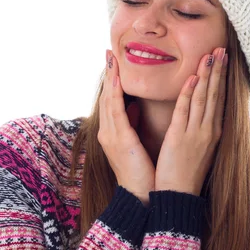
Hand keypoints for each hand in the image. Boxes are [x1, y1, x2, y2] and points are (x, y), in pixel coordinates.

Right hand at [97, 49, 154, 205]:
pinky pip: (117, 111)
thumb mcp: (135, 143)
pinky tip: (118, 79)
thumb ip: (132, 124)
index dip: (111, 80)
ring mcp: (111, 136)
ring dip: (111, 78)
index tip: (113, 62)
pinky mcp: (120, 140)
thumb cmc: (142, 172)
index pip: (111, 101)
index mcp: (113, 133)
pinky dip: (116, 93)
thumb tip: (134, 107)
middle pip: (106, 97)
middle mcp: (108, 132)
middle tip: (108, 53)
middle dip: (108, 74)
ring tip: (112, 59)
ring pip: (109, 100)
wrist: (141, 196)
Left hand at [154, 47, 227, 195]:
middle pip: (214, 94)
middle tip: (221, 48)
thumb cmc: (187, 174)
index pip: (218, 99)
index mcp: (214, 132)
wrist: (179, 196)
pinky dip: (189, 93)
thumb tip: (201, 114)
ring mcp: (196, 133)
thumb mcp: (201, 149)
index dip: (221, 78)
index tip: (223, 59)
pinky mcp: (180, 138)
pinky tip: (193, 77)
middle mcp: (209, 130)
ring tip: (210, 55)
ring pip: (203, 98)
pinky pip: (185, 111)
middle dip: (218, 70)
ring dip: (207, 75)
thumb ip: (202, 130)